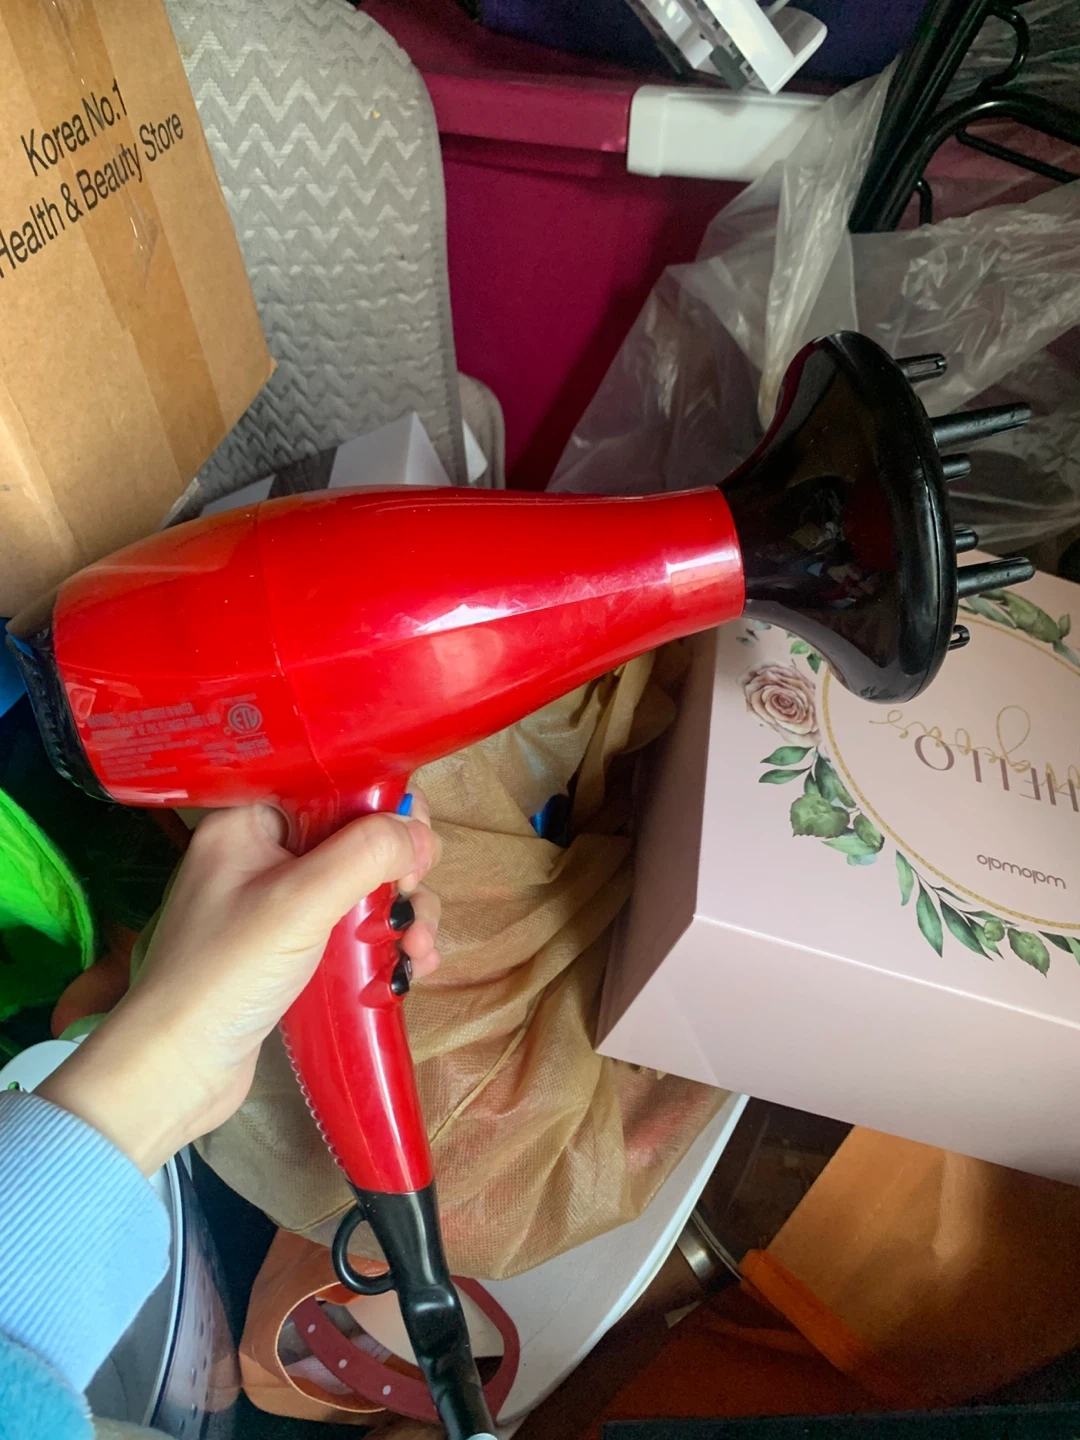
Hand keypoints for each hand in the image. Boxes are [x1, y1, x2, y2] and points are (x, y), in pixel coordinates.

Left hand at [38, 798, 440, 1174]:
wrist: (175, 1071)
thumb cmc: (226, 974)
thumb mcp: (301, 902)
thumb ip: (366, 854)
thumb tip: (420, 831)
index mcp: (249, 823)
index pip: (329, 786)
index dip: (383, 806)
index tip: (418, 840)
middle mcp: (262, 855)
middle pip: (356, 839)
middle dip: (401, 874)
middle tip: (414, 906)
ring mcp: (277, 906)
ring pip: (363, 888)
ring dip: (404, 916)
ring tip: (417, 953)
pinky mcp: (290, 951)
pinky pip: (352, 929)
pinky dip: (384, 946)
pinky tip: (406, 972)